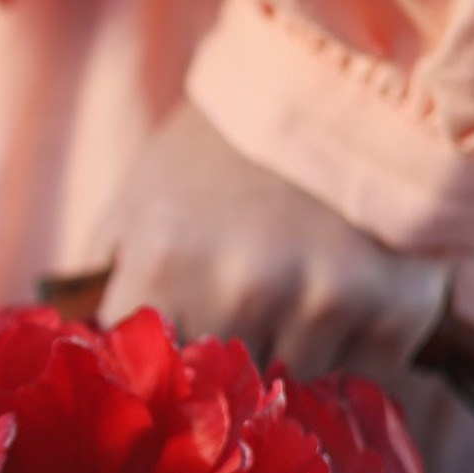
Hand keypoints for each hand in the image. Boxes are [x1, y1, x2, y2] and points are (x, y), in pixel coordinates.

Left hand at [98, 99, 448, 378]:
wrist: (350, 81)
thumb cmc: (226, 144)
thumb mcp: (142, 192)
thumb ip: (105, 273)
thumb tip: (79, 345)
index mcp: (167, 258)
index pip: (141, 372)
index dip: (153, 372)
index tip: (167, 364)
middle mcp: (244, 287)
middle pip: (216, 391)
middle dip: (220, 372)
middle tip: (236, 331)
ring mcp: (324, 301)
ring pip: (290, 389)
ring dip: (289, 362)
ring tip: (294, 302)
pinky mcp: (394, 311)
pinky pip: (361, 378)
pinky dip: (352, 354)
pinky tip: (346, 300)